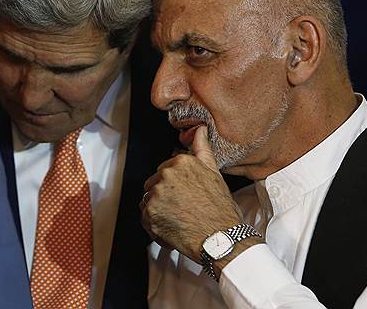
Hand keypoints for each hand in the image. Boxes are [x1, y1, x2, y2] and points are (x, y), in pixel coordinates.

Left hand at [141, 125, 243, 262]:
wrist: (220, 238)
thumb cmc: (220, 209)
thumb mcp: (214, 172)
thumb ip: (201, 148)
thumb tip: (199, 129)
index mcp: (180, 162)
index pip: (164, 171)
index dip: (174, 186)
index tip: (184, 195)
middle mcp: (166, 175)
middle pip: (154, 185)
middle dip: (165, 197)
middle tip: (183, 209)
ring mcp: (156, 194)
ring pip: (149, 201)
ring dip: (159, 211)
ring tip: (179, 219)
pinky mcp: (150, 214)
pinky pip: (146, 218)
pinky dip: (156, 225)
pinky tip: (173, 228)